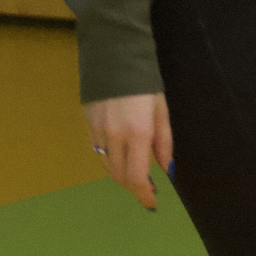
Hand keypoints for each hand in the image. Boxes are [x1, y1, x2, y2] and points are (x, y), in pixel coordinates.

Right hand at [84, 91, 172, 210]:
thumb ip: (164, 141)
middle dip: (134, 187)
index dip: (144, 195)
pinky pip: (98, 151)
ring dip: (121, 173)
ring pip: (107, 166)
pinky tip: (120, 151)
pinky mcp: (88, 123)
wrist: (114, 53)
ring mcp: (98, 131)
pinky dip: (109, 158)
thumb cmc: (144, 80)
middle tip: (147, 187)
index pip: (137, 178)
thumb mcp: (161, 109)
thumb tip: (167, 169)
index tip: (152, 203)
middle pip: (120, 176)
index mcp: (137, 132)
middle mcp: (115, 136)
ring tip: (135, 169)